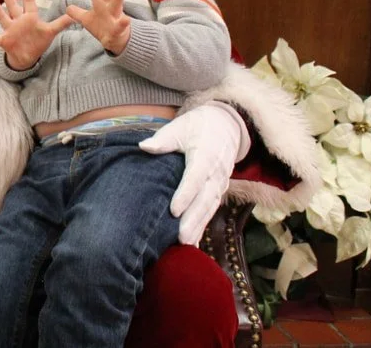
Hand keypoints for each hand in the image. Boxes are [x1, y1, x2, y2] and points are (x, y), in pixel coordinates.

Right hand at [0, 0, 71, 70]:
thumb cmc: (38, 42)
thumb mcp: (50, 32)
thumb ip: (61, 23)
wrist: (26, 57)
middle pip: (13, 7)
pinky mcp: (5, 41)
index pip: (29, 3)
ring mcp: (10, 31)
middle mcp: (18, 22)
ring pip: (3, 18)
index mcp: (30, 18)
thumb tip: (75, 16)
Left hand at [65, 0, 129, 54]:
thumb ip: (77, 13)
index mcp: (100, 4)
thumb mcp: (87, 20)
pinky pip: (121, 26)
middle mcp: (108, 7)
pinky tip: (126, 19)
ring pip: (117, 5)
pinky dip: (123, 23)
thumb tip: (67, 7)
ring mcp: (114, 17)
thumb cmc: (102, 27)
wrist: (115, 41)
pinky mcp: (118, 29)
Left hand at [139, 102, 249, 245]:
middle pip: (205, 198)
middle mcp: (216, 172)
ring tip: (186, 244)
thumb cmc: (197, 126)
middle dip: (194, 219)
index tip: (173, 210)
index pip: (196, 177)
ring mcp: (220, 182)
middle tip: (181, 238)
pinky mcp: (219, 189)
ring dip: (199, 226)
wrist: (226, 126)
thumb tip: (144, 146)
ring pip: (210, 207)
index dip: (186, 194)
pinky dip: (203, 226)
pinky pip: (211, 209)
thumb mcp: (180, 127)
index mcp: (205, 155)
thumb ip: (163, 139)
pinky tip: (194, 243)